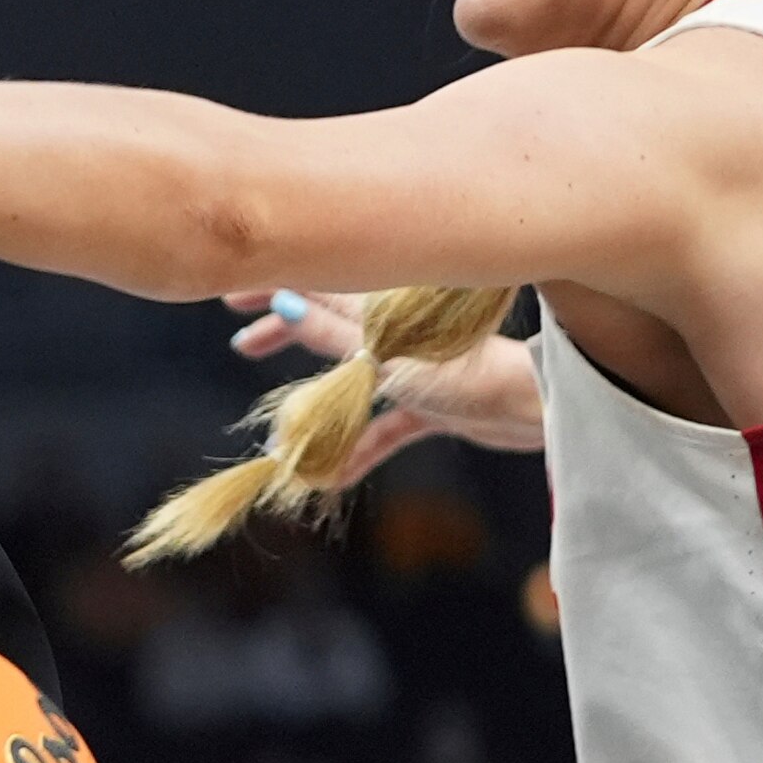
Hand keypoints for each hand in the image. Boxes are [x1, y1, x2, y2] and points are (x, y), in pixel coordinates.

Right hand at [220, 289, 544, 482]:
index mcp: (380, 310)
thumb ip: (331, 332)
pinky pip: (384, 427)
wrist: (530, 409)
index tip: (231, 292)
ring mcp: (414, 370)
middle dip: (286, 331)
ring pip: (351, 377)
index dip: (274, 284)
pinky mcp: (432, 406)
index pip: (316, 285)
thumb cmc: (462, 372)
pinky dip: (358, 451)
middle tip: (243, 340)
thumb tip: (282, 298)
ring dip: (315, 399)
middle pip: (329, 323)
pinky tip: (333, 478)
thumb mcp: (383, 355)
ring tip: (280, 423)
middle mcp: (394, 334)